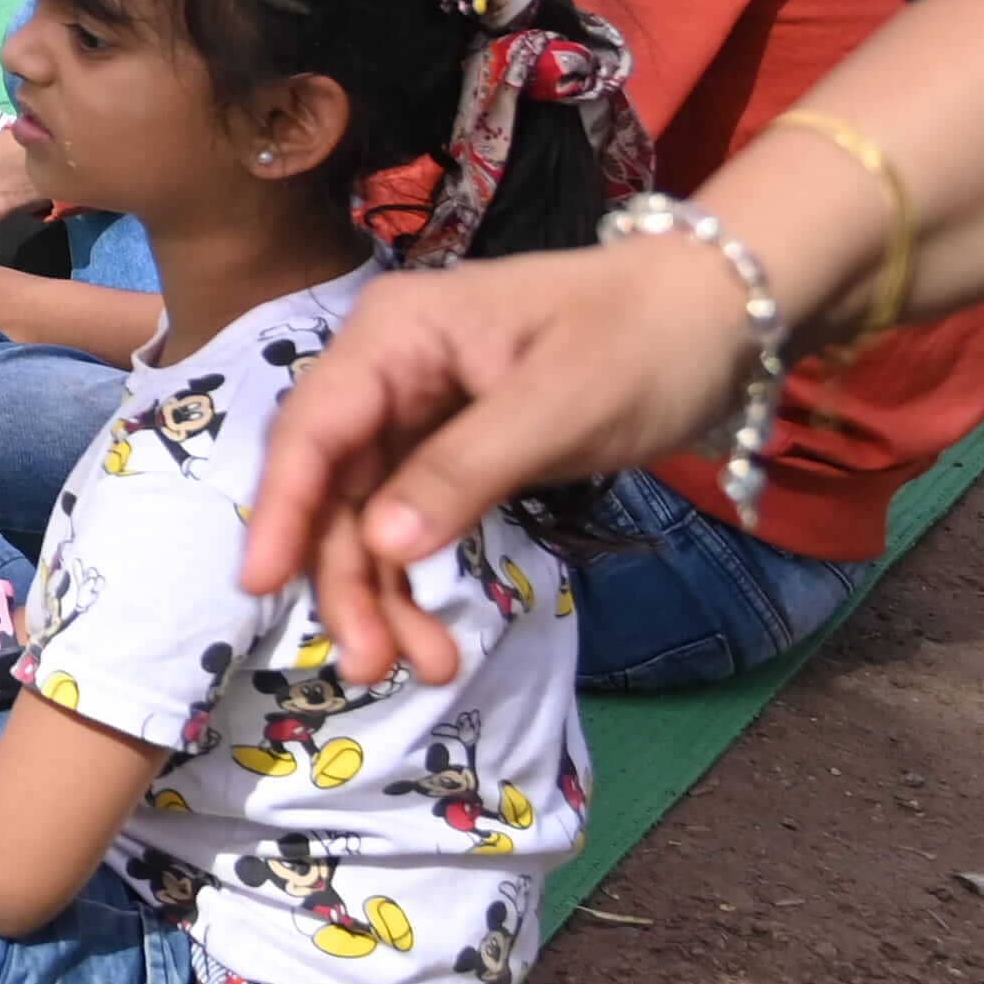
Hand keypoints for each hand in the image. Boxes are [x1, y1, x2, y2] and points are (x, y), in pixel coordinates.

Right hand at [245, 241, 760, 688]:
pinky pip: (413, 519)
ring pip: (368, 513)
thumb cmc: (644, 340)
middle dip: (346, 574)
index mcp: (395, 334)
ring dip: (384, 592)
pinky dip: (421, 578)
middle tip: (370, 663)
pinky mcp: (453, 447)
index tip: (260, 585)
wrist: (723, 316)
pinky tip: (436, 634)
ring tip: (423, 667)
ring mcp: (418, 410)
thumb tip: (381, 544)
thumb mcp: (562, 404)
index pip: (315, 426)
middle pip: (334, 483)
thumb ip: (465, 469)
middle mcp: (388, 370)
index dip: (283, 507)